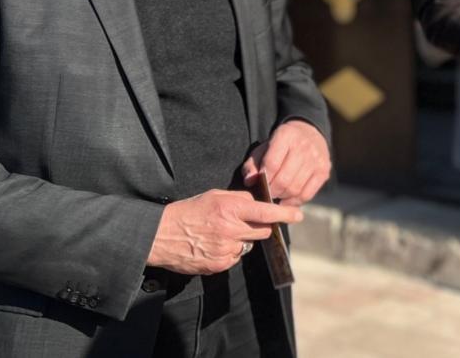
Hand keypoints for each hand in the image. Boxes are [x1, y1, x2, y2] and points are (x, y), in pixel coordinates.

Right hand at [147, 190, 302, 274]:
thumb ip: (239, 198)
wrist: (161, 236)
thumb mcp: (214, 196)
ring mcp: (226, 250)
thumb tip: (260, 201)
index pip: (266, 211)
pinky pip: (235, 257)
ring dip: (242, 240)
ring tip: (220, 234)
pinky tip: (213, 245)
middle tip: (243, 221)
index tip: (298, 215)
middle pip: (263, 230)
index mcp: (231, 209)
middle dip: (260, 226)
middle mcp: (231, 230)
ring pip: (249, 245)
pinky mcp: (220, 265)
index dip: (285, 214)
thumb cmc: (188, 211)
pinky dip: (230, 252)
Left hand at [241, 120, 330, 205]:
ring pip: (295, 189)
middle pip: (284, 179)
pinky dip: (295, 201)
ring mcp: (316, 159)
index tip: (260, 184)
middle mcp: (304, 146)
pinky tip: (288, 200)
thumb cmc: (281, 145)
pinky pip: (308, 194)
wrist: (309, 134)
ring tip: (277, 196)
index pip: (272, 164)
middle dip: (272, 191)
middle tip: (268, 193)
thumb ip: (252, 164)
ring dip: (283, 197)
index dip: (263, 178)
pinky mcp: (324, 172)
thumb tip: (249, 182)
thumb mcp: (263, 148)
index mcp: (286, 136)